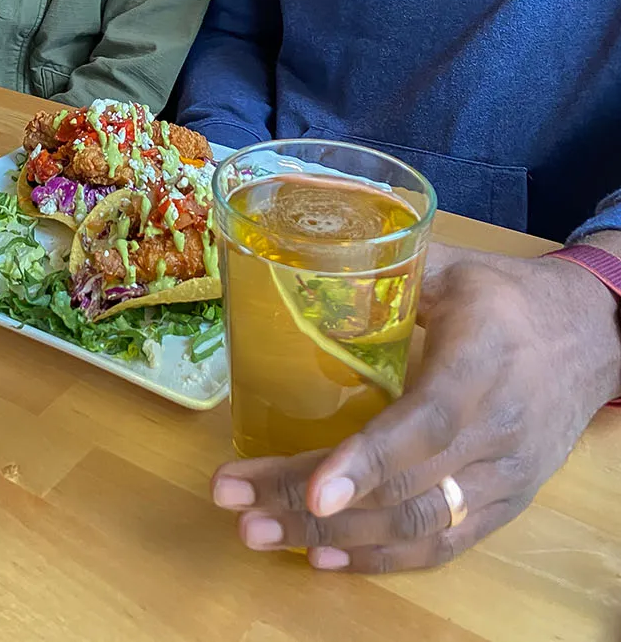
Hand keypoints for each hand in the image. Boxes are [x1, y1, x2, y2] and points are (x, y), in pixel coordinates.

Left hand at [212, 242, 620, 572]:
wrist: (592, 336)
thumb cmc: (506, 295)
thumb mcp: (449, 266)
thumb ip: (382, 273)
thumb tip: (298, 269)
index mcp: (482, 360)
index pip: (427, 424)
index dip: (368, 461)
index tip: (314, 489)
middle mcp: (499, 429)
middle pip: (405, 486)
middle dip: (314, 503)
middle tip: (239, 504)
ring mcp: (504, 476)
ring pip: (418, 525)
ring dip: (333, 538)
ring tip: (258, 531)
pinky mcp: (505, 505)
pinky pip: (443, 544)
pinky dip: (381, 557)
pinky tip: (324, 557)